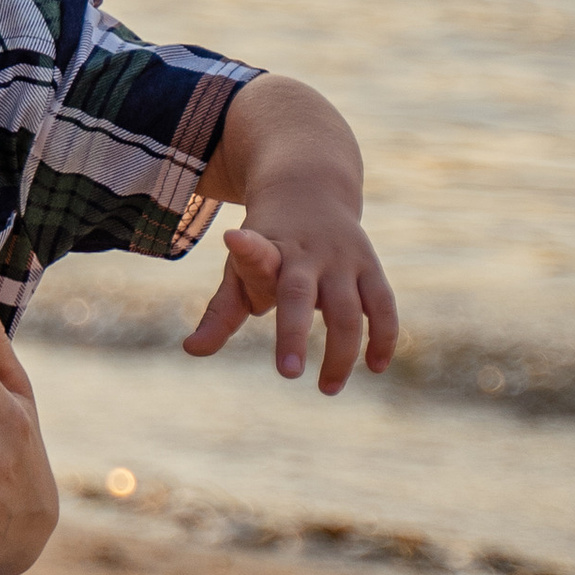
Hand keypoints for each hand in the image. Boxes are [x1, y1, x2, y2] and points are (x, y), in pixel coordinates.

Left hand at [182, 191, 399, 393]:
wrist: (310, 186)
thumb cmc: (267, 241)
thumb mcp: (240, 269)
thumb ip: (220, 312)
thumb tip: (191, 350)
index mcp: (267, 248)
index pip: (255, 251)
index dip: (245, 249)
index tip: (233, 239)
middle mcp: (306, 253)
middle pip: (300, 294)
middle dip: (294, 333)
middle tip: (288, 374)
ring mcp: (342, 259)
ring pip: (348, 310)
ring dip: (341, 353)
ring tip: (327, 389)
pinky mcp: (370, 267)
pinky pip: (382, 305)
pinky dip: (382, 336)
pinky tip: (376, 367)